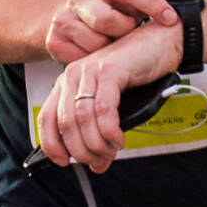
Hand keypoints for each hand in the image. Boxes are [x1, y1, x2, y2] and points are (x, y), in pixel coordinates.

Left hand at [37, 18, 184, 172]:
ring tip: (112, 151)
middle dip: (82, 150)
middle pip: (66, 124)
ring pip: (83, 119)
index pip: (46, 118)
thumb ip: (99, 131)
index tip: (64, 162)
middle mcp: (73, 75)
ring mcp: (90, 71)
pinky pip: (103, 109)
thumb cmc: (136, 72)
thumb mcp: (110, 102)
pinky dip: (110, 130)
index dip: (52, 144)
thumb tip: (98, 164)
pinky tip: (118, 139)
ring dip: (97, 144)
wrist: (160, 41)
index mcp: (67, 82)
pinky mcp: (110, 70)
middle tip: (99, 160)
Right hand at [44, 0, 177, 63]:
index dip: (152, 5)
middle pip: (106, 20)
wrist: (65, 18)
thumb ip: (153, 0)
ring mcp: (64, 20)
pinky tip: (96, 51)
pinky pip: (83, 58)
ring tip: (110, 42)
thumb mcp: (126, 0)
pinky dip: (94, 59)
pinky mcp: (55, 41)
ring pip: (96, 43)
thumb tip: (187, 2)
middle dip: (122, 30)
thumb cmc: (104, 9)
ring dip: (109, 48)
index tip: (169, 18)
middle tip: (126, 33)